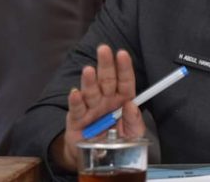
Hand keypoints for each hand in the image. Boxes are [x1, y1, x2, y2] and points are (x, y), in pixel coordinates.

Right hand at [50, 44, 145, 170]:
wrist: (96, 160)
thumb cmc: (117, 143)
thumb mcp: (133, 134)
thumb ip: (134, 120)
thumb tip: (132, 105)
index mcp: (122, 99)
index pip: (125, 80)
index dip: (124, 67)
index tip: (122, 54)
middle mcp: (106, 100)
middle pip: (107, 79)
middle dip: (106, 64)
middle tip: (104, 50)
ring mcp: (91, 108)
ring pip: (90, 91)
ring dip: (89, 80)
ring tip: (89, 71)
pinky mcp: (76, 119)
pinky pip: (76, 108)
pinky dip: (75, 100)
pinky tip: (75, 92)